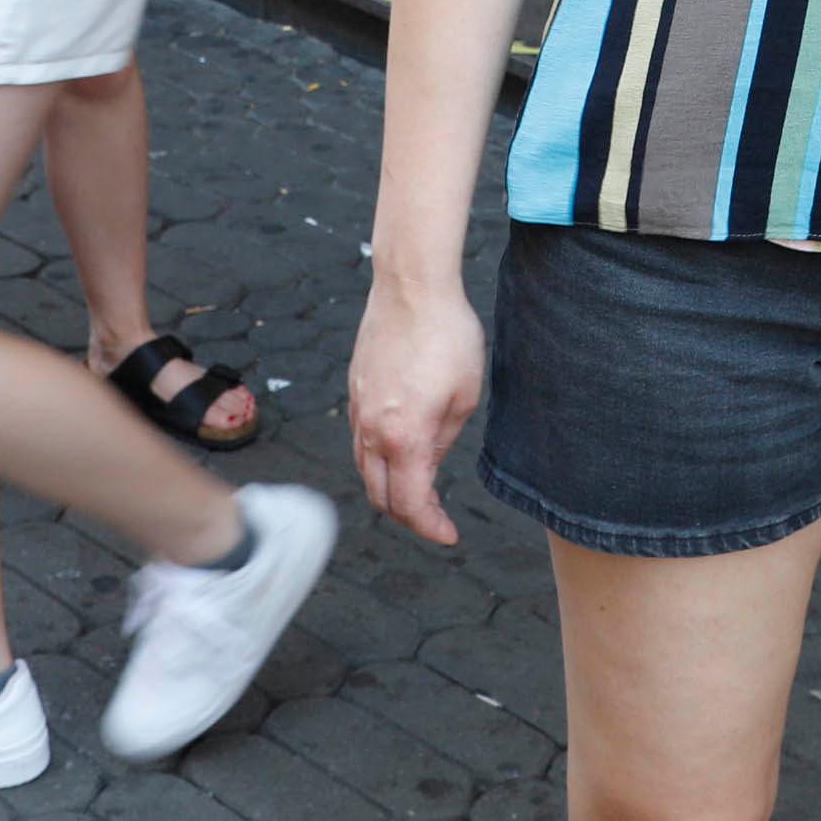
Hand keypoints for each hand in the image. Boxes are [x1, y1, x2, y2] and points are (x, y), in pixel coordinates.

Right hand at [348, 274, 486, 546]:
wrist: (411, 286)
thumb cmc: (448, 335)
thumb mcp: (465, 396)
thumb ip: (444, 440)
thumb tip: (428, 463)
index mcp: (404, 437)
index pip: (410, 504)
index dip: (430, 527)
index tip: (450, 535)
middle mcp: (372, 429)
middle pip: (379, 495)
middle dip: (407, 516)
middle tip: (435, 517)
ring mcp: (358, 408)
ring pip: (364, 469)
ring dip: (388, 489)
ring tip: (418, 489)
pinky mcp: (354, 389)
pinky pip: (360, 440)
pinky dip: (377, 459)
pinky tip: (400, 451)